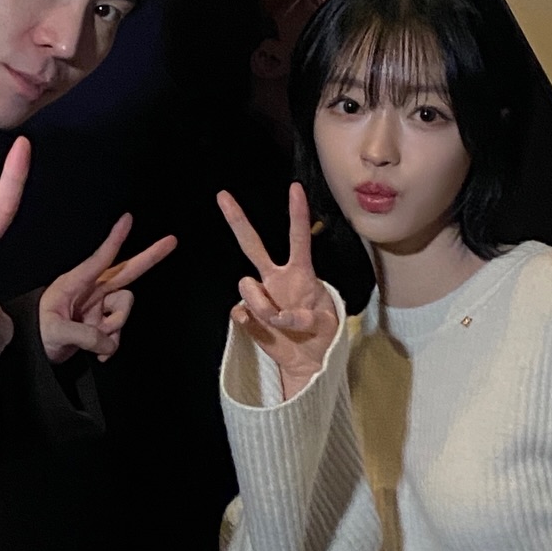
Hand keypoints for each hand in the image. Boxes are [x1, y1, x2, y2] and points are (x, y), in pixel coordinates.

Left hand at [39, 216, 176, 364]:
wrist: (31, 352)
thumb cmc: (35, 332)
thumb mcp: (55, 331)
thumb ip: (85, 335)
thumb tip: (110, 344)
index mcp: (75, 283)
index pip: (101, 258)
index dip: (115, 239)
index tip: (127, 217)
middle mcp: (91, 292)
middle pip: (127, 271)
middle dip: (150, 257)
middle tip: (172, 240)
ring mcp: (98, 308)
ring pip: (124, 312)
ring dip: (114, 330)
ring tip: (91, 343)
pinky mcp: (101, 325)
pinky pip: (118, 333)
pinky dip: (111, 346)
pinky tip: (99, 355)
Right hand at [218, 182, 337, 398]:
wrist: (308, 363)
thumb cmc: (323, 337)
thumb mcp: (329, 324)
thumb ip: (307, 317)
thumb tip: (283, 316)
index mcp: (301, 274)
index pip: (298, 238)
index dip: (297, 213)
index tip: (295, 188)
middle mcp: (277, 279)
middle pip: (252, 244)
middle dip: (237, 220)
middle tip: (223, 195)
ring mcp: (261, 296)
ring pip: (245, 285)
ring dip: (262, 305)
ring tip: (278, 322)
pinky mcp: (248, 316)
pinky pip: (240, 311)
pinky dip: (253, 322)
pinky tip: (264, 329)